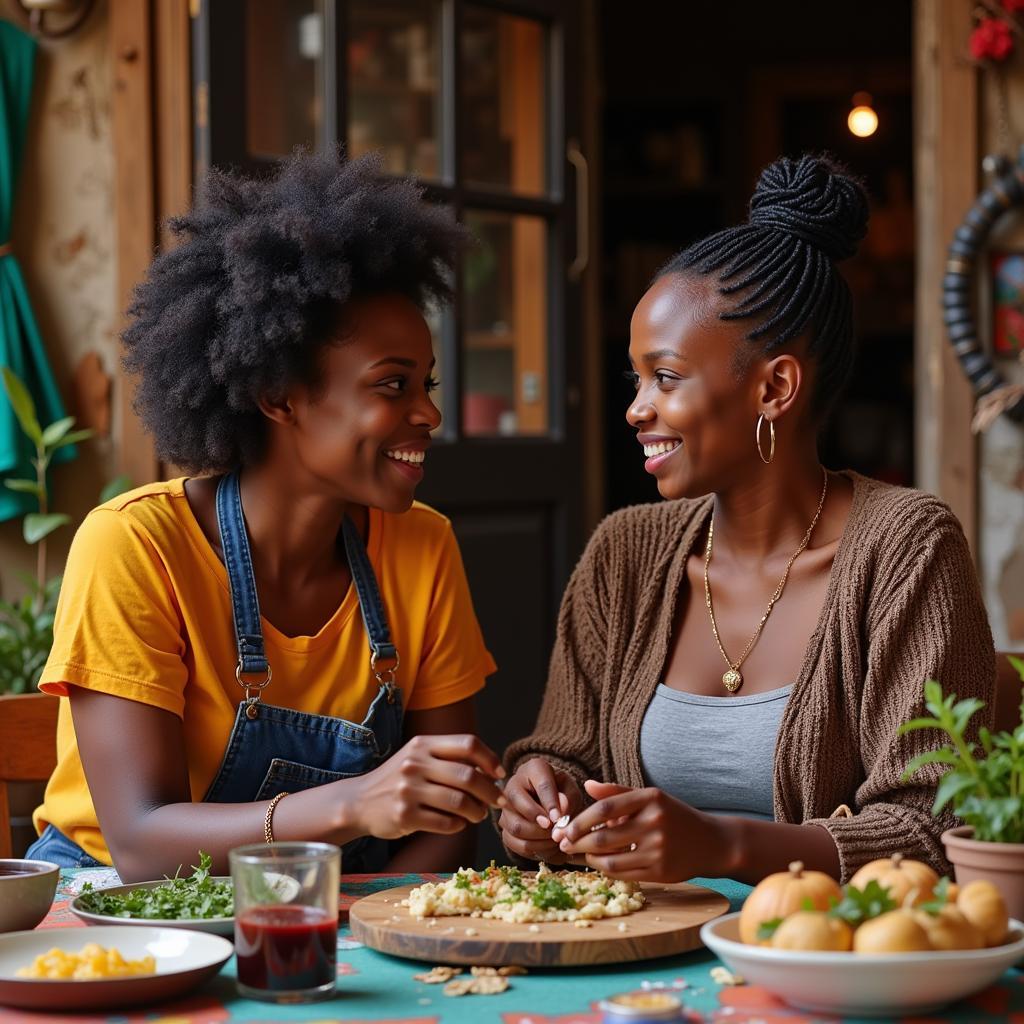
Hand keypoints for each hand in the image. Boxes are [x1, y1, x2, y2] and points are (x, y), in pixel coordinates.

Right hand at [348, 734, 505, 839]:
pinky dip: (459, 825)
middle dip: (490, 792)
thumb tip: (492, 771)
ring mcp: (408, 790)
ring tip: (478, 815)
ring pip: (460, 802)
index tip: (499, 773)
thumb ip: (450, 758)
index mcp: (423, 744)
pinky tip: (458, 823)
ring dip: (477, 811)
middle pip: (468, 776)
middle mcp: (415, 764)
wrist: (359, 801)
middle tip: (498, 801)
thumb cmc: (399, 779)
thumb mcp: (419, 757)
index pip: (467, 744)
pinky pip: (446, 823)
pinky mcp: (404, 816)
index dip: (490, 758)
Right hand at [498, 757, 585, 863]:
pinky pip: (514, 843)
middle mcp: (514, 785)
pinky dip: (532, 849)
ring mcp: (505, 807)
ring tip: (555, 841)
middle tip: (556, 834)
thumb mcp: (571, 790)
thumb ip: (569, 798)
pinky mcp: (504, 827)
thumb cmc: (561, 792)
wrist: (549, 801)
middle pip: (521, 806)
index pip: (542, 785)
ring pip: (517, 827)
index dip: (550, 803)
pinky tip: (548, 848)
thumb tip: (560, 812)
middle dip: (541, 824)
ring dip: (539, 839)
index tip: (558, 819)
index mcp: (534, 769)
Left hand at [556, 780, 726, 881]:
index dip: (581, 820)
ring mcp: (659, 849)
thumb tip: (587, 785)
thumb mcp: (650, 797)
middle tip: (563, 844)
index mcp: (650, 799)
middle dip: (578, 842)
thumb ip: (617, 792)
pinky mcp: (662, 872)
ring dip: (590, 858)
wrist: (712, 842)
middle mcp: (654, 823)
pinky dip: (607, 870)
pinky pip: (624, 874)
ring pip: (611, 859)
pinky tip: (600, 864)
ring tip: (581, 854)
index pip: (605, 808)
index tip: (565, 828)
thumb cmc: (674, 816)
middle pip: (604, 836)